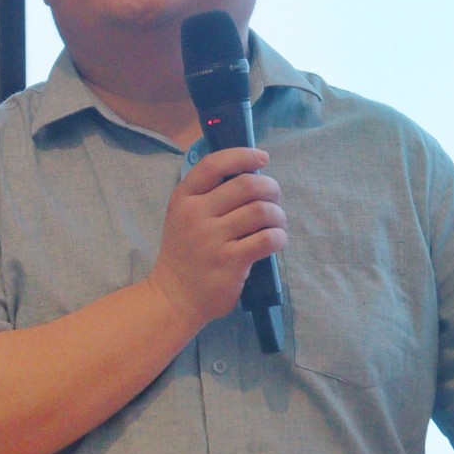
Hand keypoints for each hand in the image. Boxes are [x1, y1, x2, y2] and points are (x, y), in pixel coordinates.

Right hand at [146, 147, 286, 330]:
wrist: (174, 298)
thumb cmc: (185, 253)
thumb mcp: (182, 217)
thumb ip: (208, 195)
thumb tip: (251, 173)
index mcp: (184, 198)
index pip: (214, 165)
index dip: (243, 155)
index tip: (263, 158)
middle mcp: (196, 215)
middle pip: (247, 185)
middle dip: (271, 187)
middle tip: (274, 198)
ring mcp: (213, 239)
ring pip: (261, 211)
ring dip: (278, 214)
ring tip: (276, 223)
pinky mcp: (230, 262)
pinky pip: (267, 239)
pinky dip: (279, 236)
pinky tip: (276, 241)